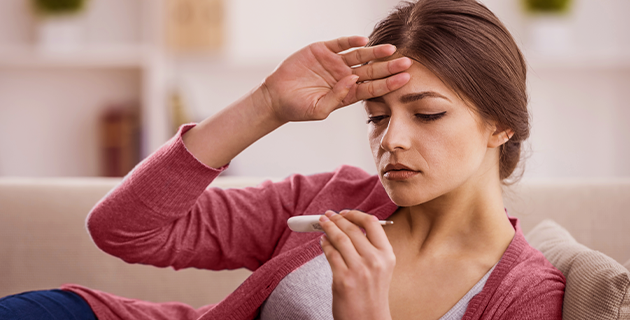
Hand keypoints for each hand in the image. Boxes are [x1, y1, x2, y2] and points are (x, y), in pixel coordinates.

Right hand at [261, 35, 411, 122]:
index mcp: (347, 93)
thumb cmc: (298, 108)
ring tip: (391, 50)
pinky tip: (364, 40)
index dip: (389, 84)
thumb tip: (352, 80)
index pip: (373, 88)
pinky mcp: (322, 50)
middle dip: (389, 67)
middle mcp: (344, 76)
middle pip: (371, 70)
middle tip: (407, 63)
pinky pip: (340, 43)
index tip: (405, 80)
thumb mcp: (319, 110)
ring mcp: (334, 62)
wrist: (276, 97)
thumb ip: (337, 98)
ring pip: (360, 55)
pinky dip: (351, 41)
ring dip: (375, 52)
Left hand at [319, 209, 394, 319]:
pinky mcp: (343, 279)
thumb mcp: (380, 268)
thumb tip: (349, 226)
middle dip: (336, 219)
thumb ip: (370, 248)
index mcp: (387, 255)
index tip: (344, 212)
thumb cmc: (372, 294)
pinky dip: (324, 244)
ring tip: (322, 223)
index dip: (355, 214)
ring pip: (339, 239)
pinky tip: (322, 242)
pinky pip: (330, 254)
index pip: (372, 223)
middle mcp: (375, 260)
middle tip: (328, 215)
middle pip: (352, 229)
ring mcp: (359, 269)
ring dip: (328, 228)